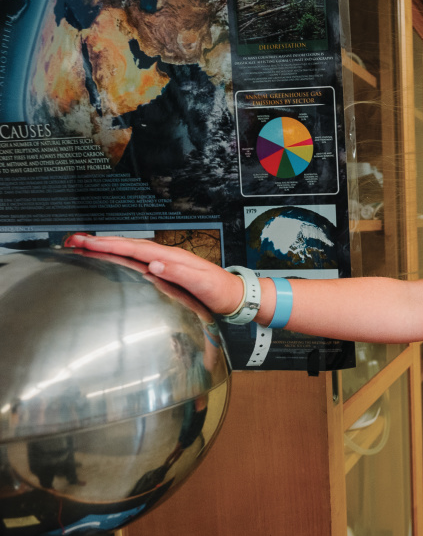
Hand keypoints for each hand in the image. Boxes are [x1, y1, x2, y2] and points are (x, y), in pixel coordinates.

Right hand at [65, 234, 243, 316]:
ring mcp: (166, 263)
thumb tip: (155, 264)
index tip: (86, 242)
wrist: (234, 295)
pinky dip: (121, 257)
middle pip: (128, 246)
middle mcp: (167, 257)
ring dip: (108, 248)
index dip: (109, 245)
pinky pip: (138, 260)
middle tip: (75, 240)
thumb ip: (179, 273)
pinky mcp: (167, 271)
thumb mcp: (202, 284)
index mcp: (171, 257)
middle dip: (100, 242)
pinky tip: (113, 259)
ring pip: (131, 251)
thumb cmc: (220, 290)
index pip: (134, 248)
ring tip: (86, 246)